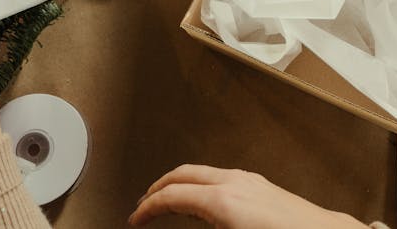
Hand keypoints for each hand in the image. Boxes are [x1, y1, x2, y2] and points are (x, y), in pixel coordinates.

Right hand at [129, 165, 369, 227]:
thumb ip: (199, 226)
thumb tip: (179, 221)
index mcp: (221, 200)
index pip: (170, 196)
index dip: (147, 209)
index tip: (136, 219)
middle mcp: (233, 182)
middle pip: (182, 174)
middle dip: (158, 188)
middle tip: (145, 205)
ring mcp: (248, 180)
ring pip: (202, 172)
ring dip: (180, 184)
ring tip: (169, 203)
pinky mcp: (260, 184)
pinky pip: (220, 176)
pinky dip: (200, 185)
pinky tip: (202, 202)